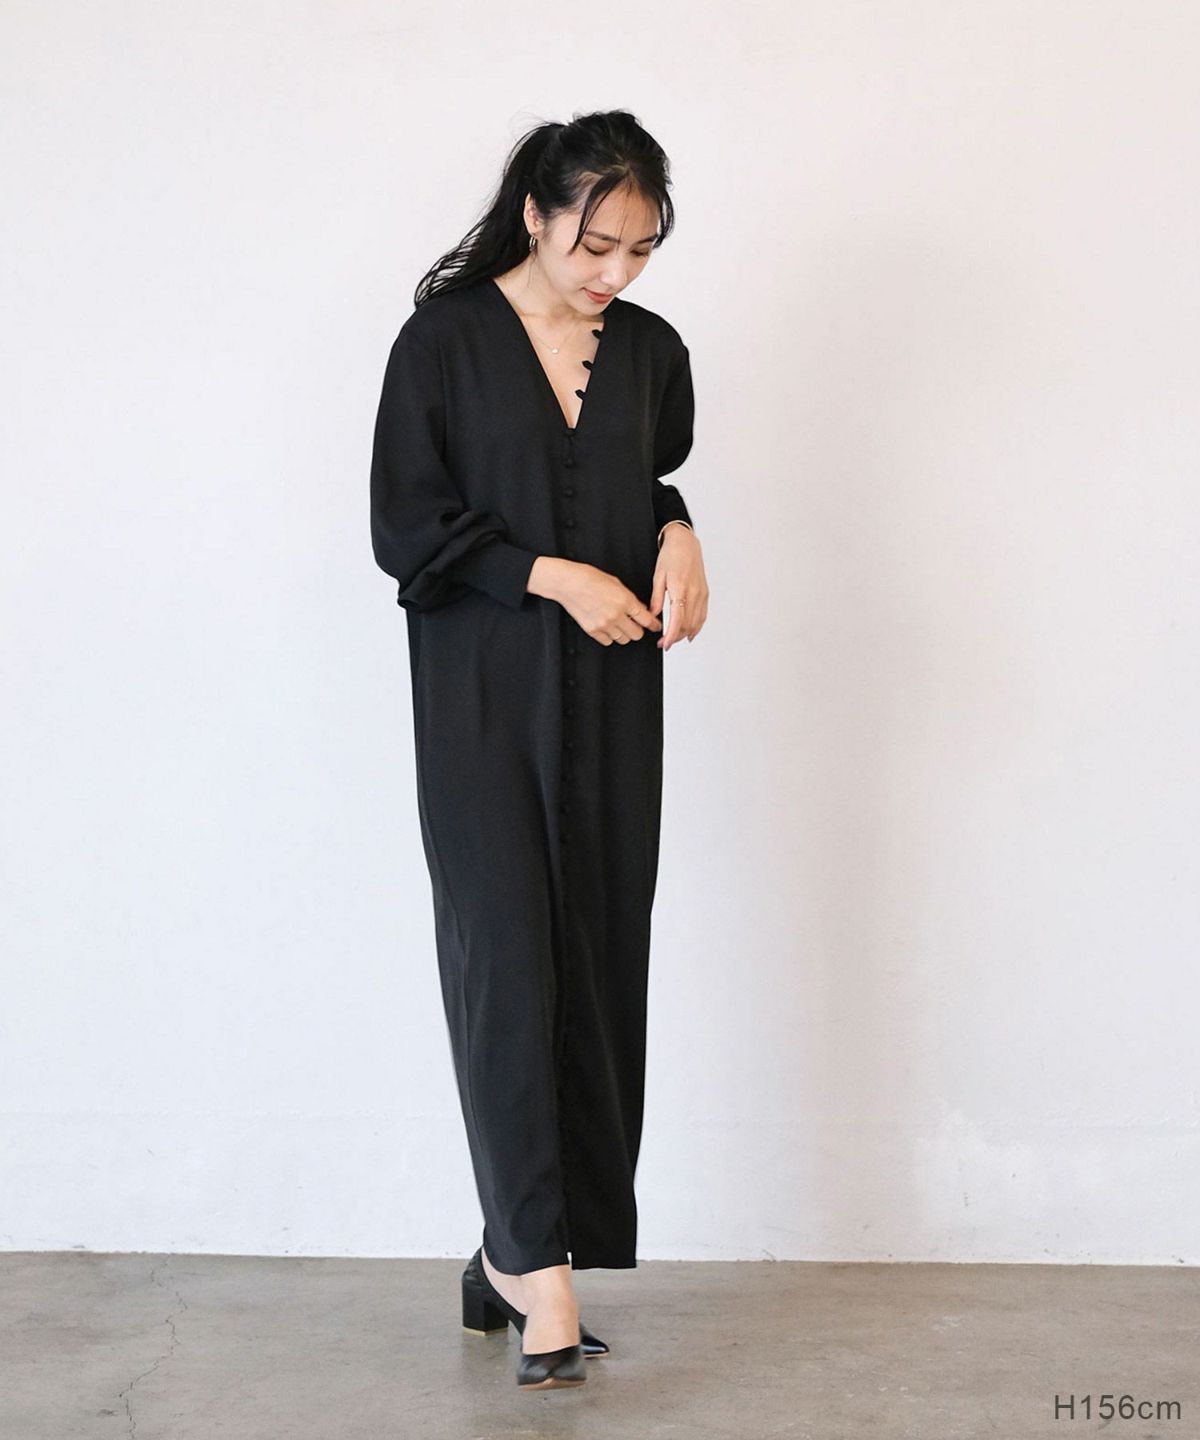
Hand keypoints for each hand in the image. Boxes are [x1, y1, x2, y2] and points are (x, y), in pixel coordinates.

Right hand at [533, 558, 662, 645]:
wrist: (568, 583)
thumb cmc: (589, 578)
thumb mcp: (617, 583)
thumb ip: (630, 599)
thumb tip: (640, 610)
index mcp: (625, 600)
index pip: (646, 619)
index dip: (654, 625)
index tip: (655, 626)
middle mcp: (616, 615)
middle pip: (637, 634)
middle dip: (638, 630)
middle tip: (636, 625)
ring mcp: (604, 624)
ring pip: (623, 640)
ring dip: (624, 634)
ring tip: (619, 624)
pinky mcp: (593, 630)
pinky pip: (608, 642)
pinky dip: (610, 637)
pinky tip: (608, 627)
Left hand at [651, 525, 707, 649]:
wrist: (686, 542)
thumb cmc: (671, 556)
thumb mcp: (658, 576)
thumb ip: (656, 598)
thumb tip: (652, 616)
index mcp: (681, 588)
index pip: (677, 619)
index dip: (671, 635)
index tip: (665, 644)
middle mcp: (694, 593)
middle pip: (687, 624)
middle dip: (676, 637)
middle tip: (663, 643)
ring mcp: (702, 594)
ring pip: (696, 622)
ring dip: (685, 634)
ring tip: (673, 639)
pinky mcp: (705, 593)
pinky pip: (702, 615)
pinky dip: (696, 627)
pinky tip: (689, 633)